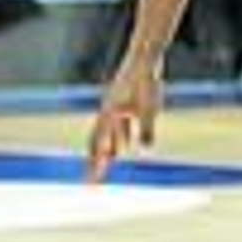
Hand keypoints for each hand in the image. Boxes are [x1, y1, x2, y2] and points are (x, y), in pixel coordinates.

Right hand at [86, 55, 161, 182]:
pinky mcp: (122, 103)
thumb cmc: (147, 82)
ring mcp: (113, 107)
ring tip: (107, 164)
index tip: (91, 183)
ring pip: (107, 134)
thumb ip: (146, 130)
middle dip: (96, 161)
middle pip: (97, 142)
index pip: (98, 146)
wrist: (144, 58)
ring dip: (107, 150)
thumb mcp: (149, 107)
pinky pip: (118, 126)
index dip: (95, 165)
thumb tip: (146, 150)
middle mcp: (107, 113)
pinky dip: (119, 137)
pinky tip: (125, 146)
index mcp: (109, 116)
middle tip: (92, 180)